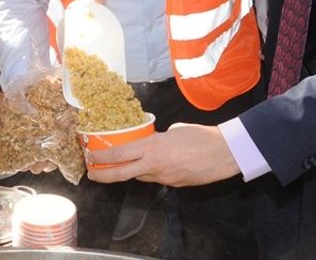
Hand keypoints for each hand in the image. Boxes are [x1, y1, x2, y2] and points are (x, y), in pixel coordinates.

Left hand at [87, 123, 239, 186]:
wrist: (225, 153)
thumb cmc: (202, 136)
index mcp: (153, 147)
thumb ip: (158, 138)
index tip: (90, 157)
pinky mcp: (174, 185)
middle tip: (91, 174)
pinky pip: (155, 179)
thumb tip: (152, 142)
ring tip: (119, 167)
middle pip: (121, 174)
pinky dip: (149, 173)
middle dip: (103, 175)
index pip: (120, 155)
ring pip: (139, 176)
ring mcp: (164, 177)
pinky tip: (151, 167)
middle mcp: (154, 164)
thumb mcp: (174, 130)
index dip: (102, 158)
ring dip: (128, 172)